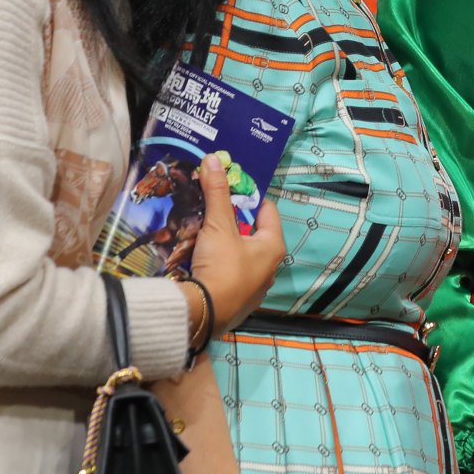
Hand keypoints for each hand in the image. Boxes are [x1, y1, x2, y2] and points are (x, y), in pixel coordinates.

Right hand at [188, 156, 283, 332]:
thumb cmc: (221, 267)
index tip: (230, 187)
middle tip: (211, 207)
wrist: (204, 314)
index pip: (267, 210)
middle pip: (252, 233)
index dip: (249, 196)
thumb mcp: (218, 226)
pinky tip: (200, 258)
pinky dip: (217, 263)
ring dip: (222, 243)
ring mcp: (255, 286)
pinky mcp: (238, 300)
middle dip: (232, 220)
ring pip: (239, 254)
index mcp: (273, 246)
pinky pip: (228, 273)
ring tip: (202, 230)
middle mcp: (270, 266)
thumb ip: (216, 193)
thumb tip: (213, 159)